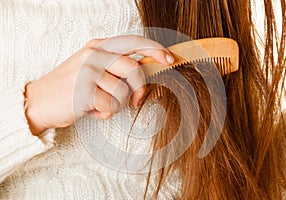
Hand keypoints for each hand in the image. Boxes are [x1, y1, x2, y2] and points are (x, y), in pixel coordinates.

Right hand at [24, 35, 173, 134]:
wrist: (38, 102)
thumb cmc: (70, 88)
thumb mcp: (92, 69)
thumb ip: (115, 68)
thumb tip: (146, 73)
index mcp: (98, 46)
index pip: (134, 43)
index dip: (155, 50)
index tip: (168, 60)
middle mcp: (94, 55)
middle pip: (134, 70)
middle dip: (139, 89)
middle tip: (135, 100)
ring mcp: (88, 71)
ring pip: (123, 93)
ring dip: (116, 105)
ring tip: (100, 104)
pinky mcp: (84, 90)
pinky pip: (110, 106)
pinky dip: (104, 114)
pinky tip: (90, 110)